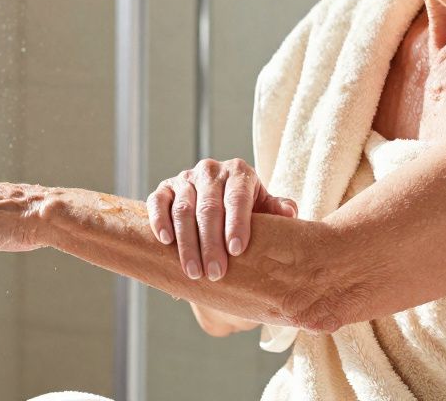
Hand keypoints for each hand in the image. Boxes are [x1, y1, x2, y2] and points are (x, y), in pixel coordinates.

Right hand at [146, 158, 296, 281]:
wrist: (220, 200)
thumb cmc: (247, 209)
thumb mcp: (264, 207)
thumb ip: (277, 209)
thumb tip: (288, 212)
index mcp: (239, 172)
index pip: (237, 197)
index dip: (237, 224)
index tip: (237, 251)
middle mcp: (210, 171)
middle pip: (209, 208)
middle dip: (211, 243)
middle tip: (216, 273)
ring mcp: (185, 179)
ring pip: (183, 210)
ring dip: (187, 243)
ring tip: (194, 272)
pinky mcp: (164, 188)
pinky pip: (157, 202)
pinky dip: (160, 221)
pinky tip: (166, 242)